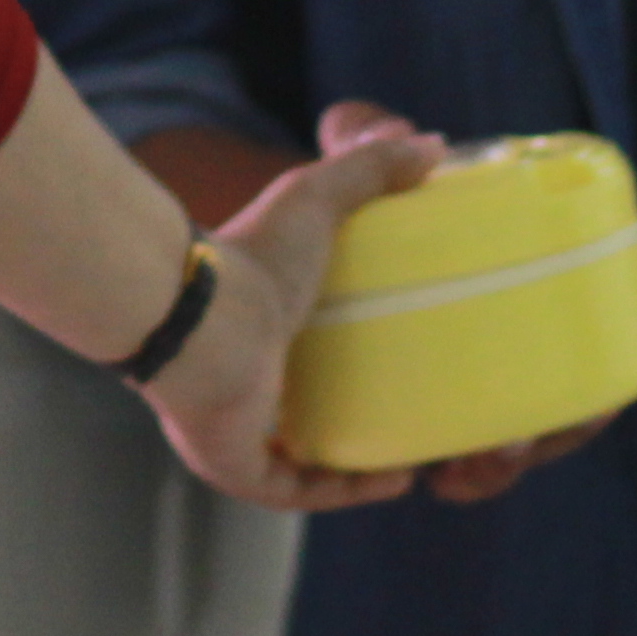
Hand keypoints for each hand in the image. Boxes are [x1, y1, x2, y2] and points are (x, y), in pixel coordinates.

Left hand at [148, 99, 585, 508]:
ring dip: (356, 469)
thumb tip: (434, 143)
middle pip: (305, 413)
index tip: (406, 360)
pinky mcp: (237, 465)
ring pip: (302, 464)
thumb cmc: (250, 258)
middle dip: (359, 422)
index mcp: (254, 330)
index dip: (351, 363)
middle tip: (424, 415)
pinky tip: (393, 480)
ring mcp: (233, 429)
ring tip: (418, 457)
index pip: (302, 354)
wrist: (203, 314)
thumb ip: (368, 166)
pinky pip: (296, 492)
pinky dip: (343, 491)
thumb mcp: (315, 197)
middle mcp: (238, 383)